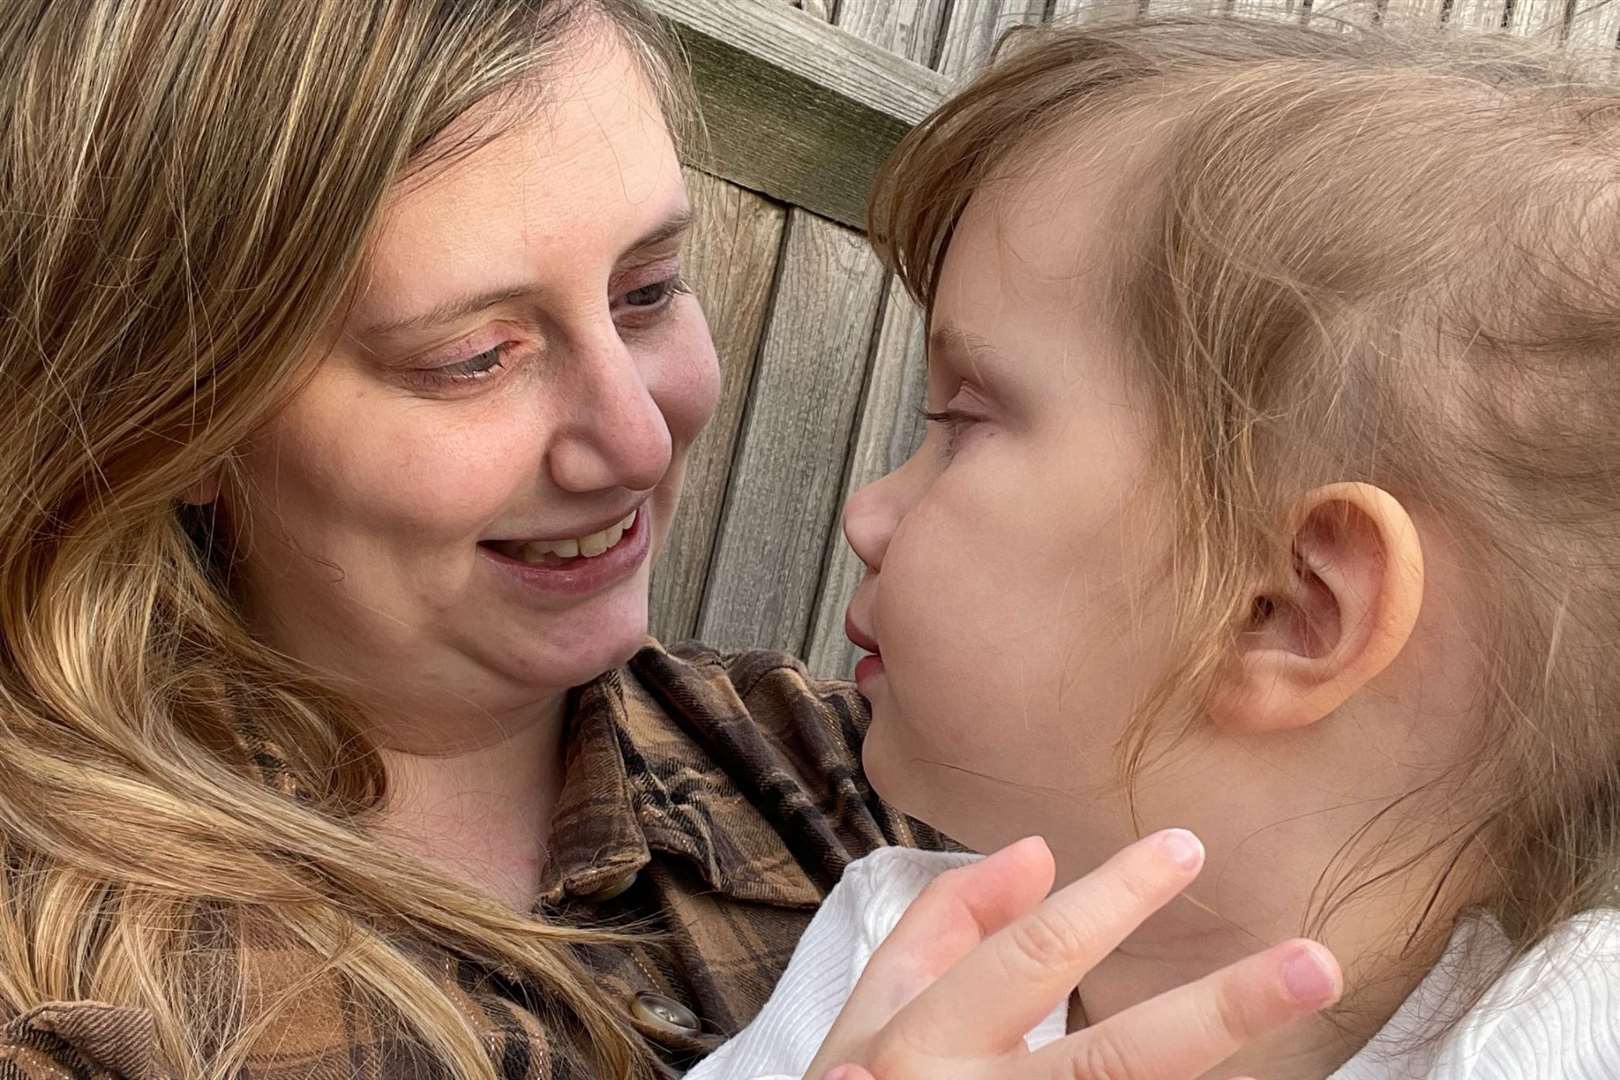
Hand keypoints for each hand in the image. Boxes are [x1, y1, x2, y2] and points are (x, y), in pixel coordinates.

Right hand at [805, 830, 1340, 1079]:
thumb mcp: (869, 1010)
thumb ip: (942, 927)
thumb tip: (1037, 854)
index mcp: (921, 1045)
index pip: (1034, 955)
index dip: (1115, 898)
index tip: (1186, 849)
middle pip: (1117, 1059)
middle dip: (1223, 1009)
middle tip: (1317, 963)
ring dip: (1221, 1058)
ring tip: (1303, 1008)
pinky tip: (1238, 1079)